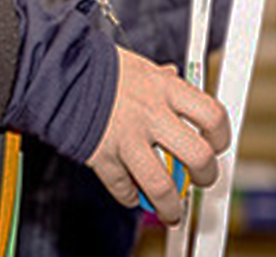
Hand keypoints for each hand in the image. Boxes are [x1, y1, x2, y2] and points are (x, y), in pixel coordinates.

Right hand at [87, 51, 229, 224]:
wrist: (55, 70)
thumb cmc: (95, 66)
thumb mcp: (137, 65)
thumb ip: (161, 78)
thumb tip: (175, 76)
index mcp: (163, 89)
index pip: (212, 116)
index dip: (220, 137)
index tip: (215, 145)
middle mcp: (150, 114)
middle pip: (198, 157)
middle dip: (206, 176)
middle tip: (200, 179)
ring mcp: (126, 138)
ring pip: (162, 186)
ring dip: (171, 206)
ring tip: (171, 210)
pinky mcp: (102, 156)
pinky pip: (123, 189)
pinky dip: (129, 197)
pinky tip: (131, 193)